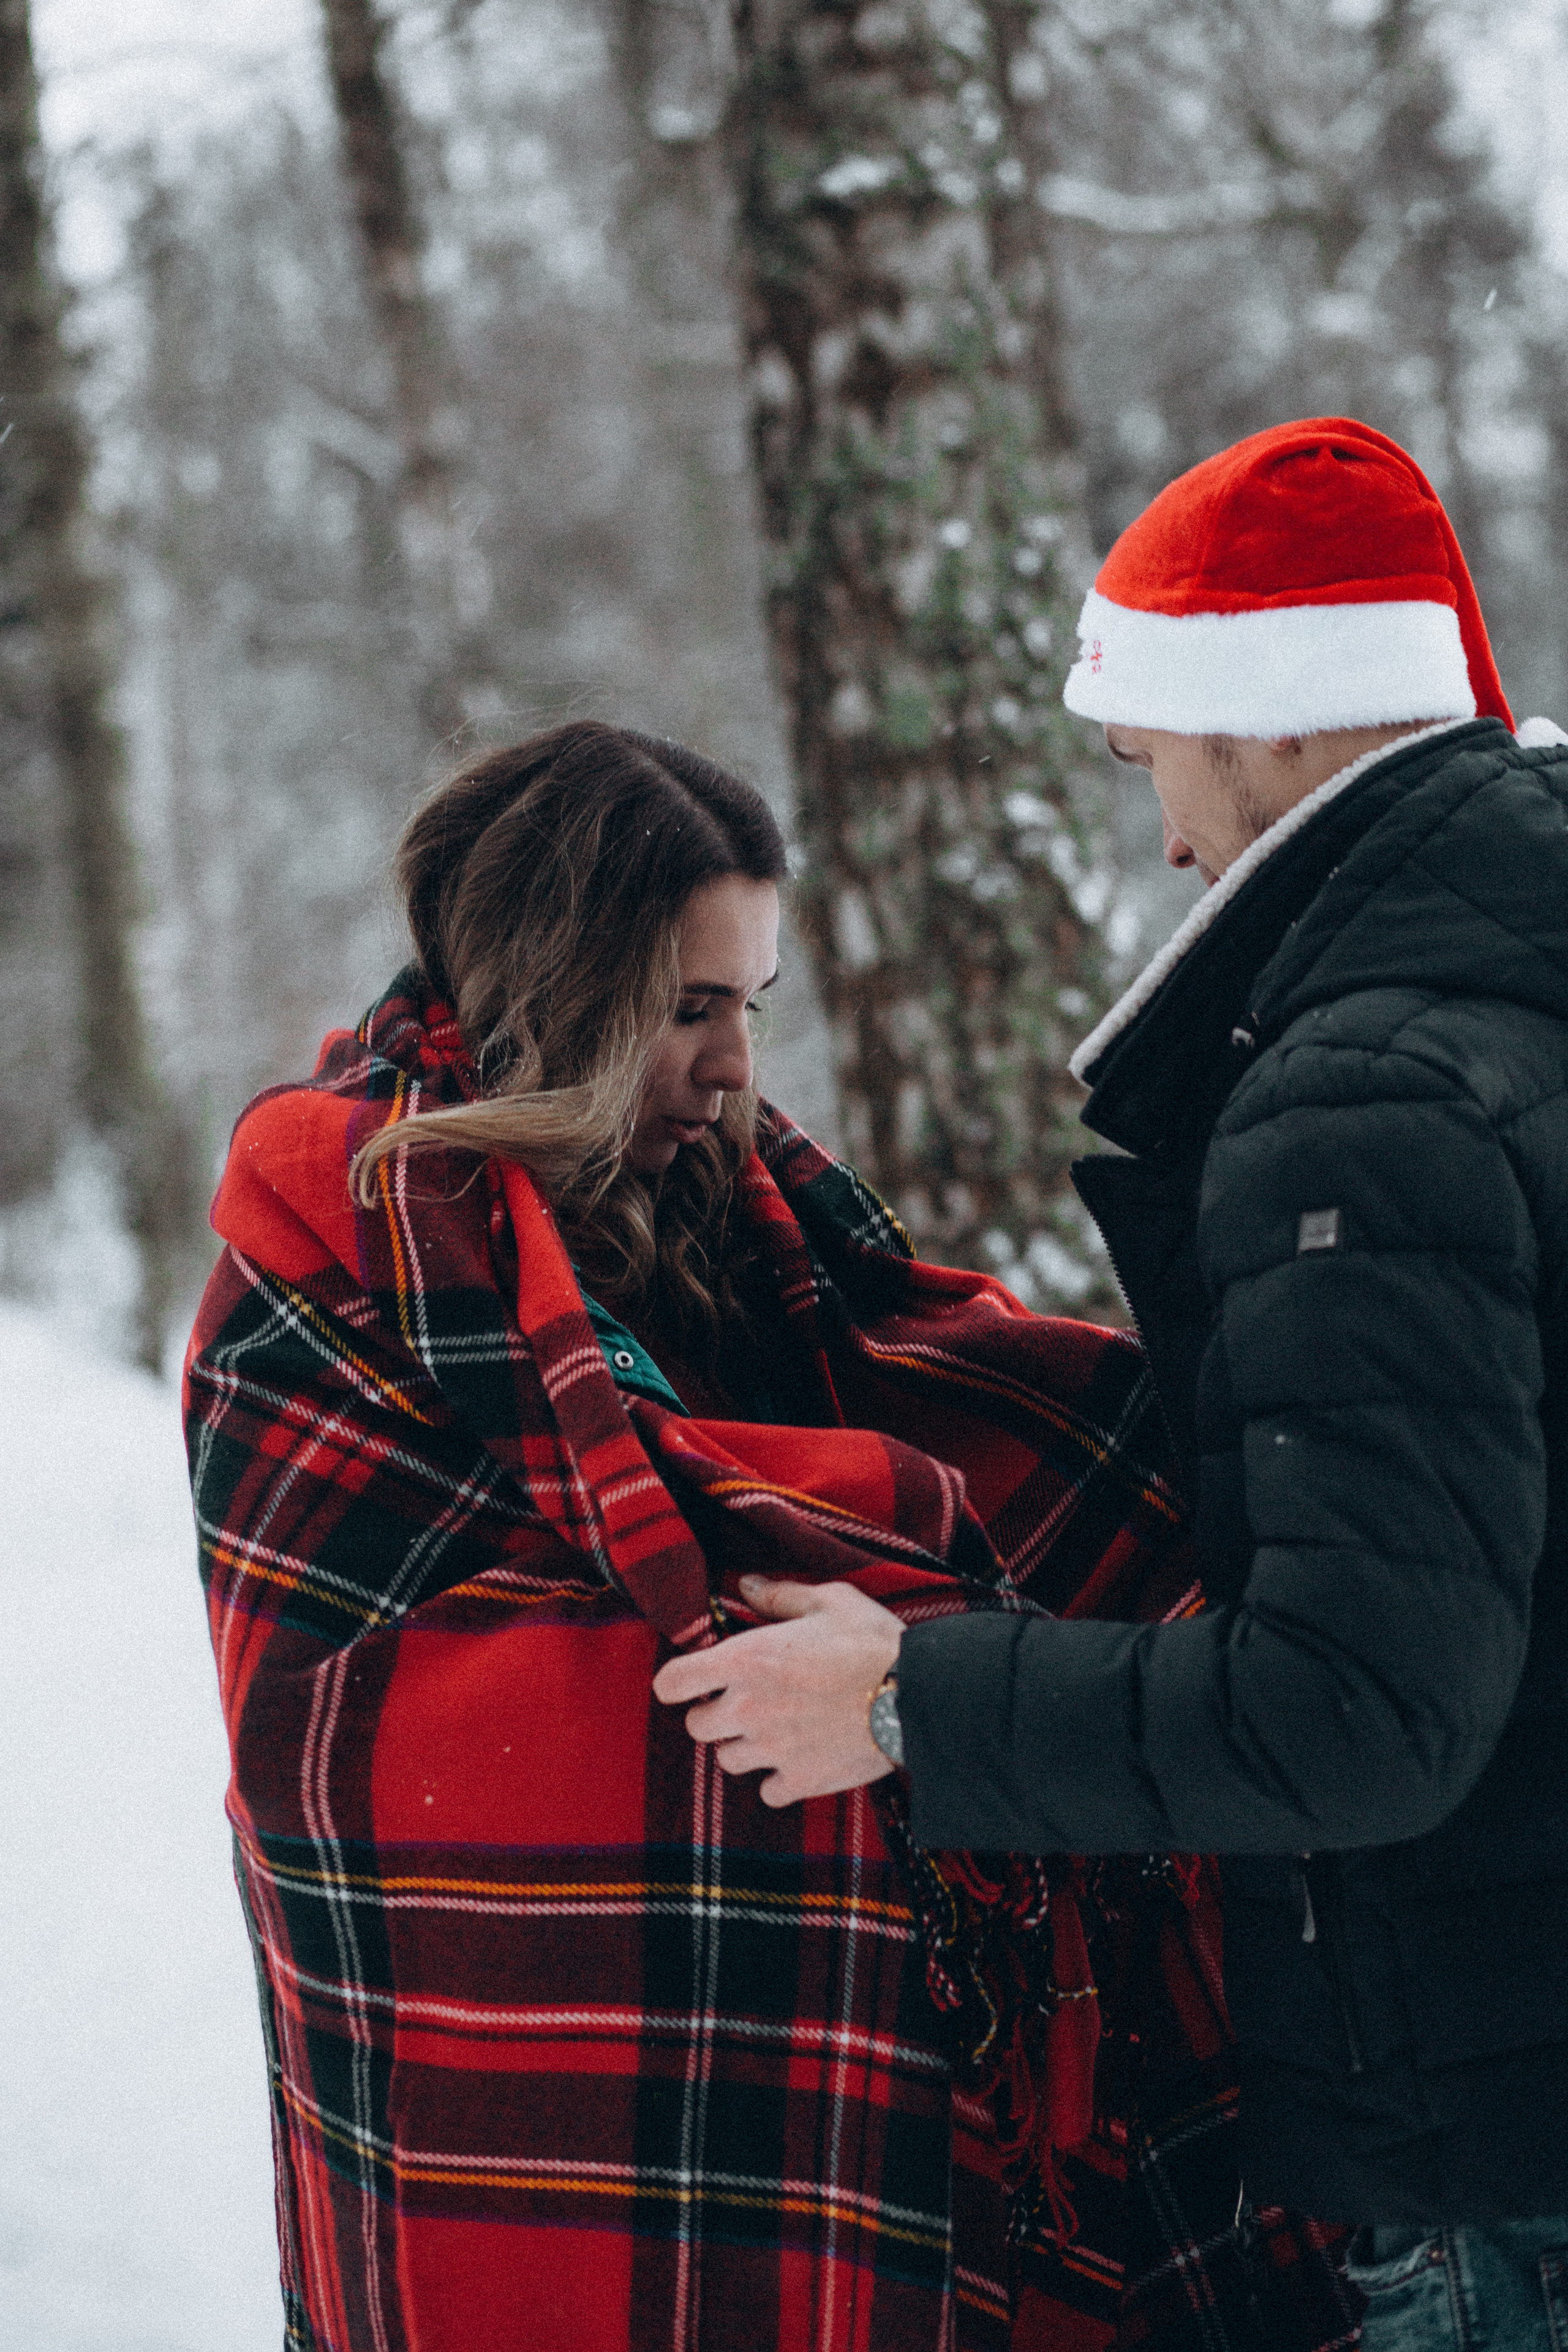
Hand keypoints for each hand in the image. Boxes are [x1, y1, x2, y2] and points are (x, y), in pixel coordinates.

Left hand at [651, 1575, 903, 1806]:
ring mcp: (772, 1749)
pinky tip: (799, 1759)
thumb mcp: (828, 1601)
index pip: (674, 1682)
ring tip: (774, 1730)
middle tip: (743, 1702)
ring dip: (743, 1747)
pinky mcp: (801, 1780)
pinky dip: (778, 1779)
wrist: (918, 1697)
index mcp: (747, 1659)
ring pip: (727, 1760)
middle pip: (697, 1726)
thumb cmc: (872, 1641)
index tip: (690, 1680)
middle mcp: (749, 1708)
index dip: (676, 1681)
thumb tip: (747, 1584)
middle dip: (713, 1714)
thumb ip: (779, 1596)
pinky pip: (768, 1790)